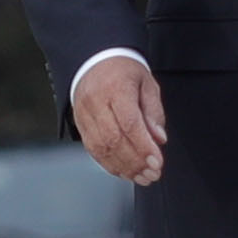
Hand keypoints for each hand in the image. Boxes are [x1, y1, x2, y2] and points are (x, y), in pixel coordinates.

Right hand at [66, 49, 167, 185]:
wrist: (94, 60)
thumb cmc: (123, 70)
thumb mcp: (147, 84)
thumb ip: (154, 112)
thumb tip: (159, 138)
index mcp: (116, 88)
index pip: (129, 123)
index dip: (143, 147)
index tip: (157, 162)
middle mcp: (96, 102)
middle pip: (114, 139)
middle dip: (135, 162)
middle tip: (152, 174)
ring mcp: (84, 114)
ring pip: (100, 147)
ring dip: (123, 167)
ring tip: (141, 177)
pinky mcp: (79, 123)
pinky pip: (92, 148)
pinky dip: (108, 163)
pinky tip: (123, 171)